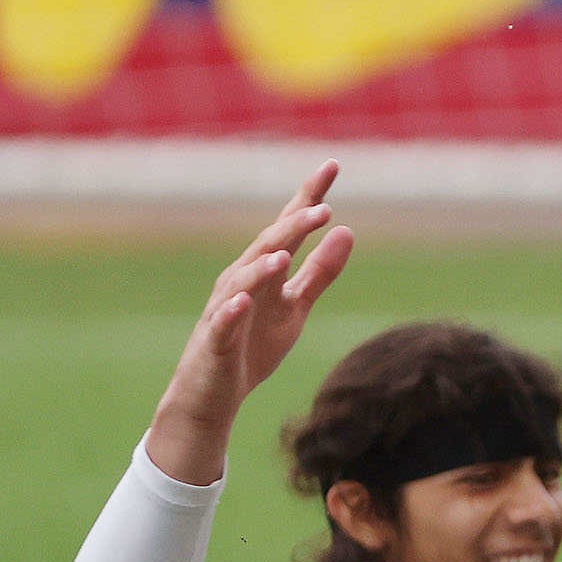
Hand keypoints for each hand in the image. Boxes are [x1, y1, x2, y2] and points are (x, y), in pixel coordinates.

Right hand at [146, 164, 353, 486]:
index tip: (332, 165)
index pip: (289, 227)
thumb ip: (321, 272)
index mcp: (264, 271)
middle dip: (293, 227)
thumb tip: (348, 230)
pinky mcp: (215, 341)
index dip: (309, 196)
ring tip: (287, 251)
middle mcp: (242, 281)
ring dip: (264, 265)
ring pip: (243, 281)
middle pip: (268, 246)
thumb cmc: (253, 345)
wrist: (214, 395)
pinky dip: (232, 310)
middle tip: (324, 209)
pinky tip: (244, 300)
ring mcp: (225, 310)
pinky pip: (223, 323)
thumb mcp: (296, 307)